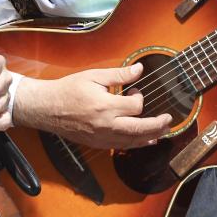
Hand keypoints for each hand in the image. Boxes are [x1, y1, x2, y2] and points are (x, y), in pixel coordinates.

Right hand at [19, 63, 173, 149]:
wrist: (47, 108)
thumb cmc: (68, 90)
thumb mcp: (94, 76)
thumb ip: (118, 74)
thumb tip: (139, 69)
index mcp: (105, 106)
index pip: (135, 106)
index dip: (139, 97)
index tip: (134, 90)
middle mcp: (106, 125)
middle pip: (140, 129)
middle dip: (158, 125)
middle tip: (168, 119)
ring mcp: (102, 137)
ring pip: (133, 141)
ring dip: (150, 136)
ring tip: (163, 131)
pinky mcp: (97, 144)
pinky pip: (122, 147)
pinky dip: (136, 144)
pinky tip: (145, 141)